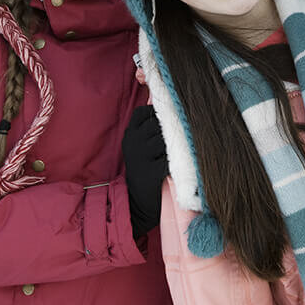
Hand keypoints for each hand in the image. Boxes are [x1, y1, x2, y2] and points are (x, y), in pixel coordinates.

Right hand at [122, 105, 167, 238]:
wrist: (138, 202)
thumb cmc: (143, 169)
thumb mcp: (137, 145)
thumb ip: (147, 126)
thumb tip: (161, 102)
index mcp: (129, 135)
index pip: (143, 112)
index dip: (156, 114)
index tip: (163, 123)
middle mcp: (132, 142)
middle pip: (159, 123)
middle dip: (168, 131)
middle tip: (171, 144)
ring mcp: (141, 156)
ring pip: (167, 139)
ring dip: (174, 146)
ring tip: (172, 156)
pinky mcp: (151, 171)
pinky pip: (171, 157)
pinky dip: (175, 161)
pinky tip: (173, 167)